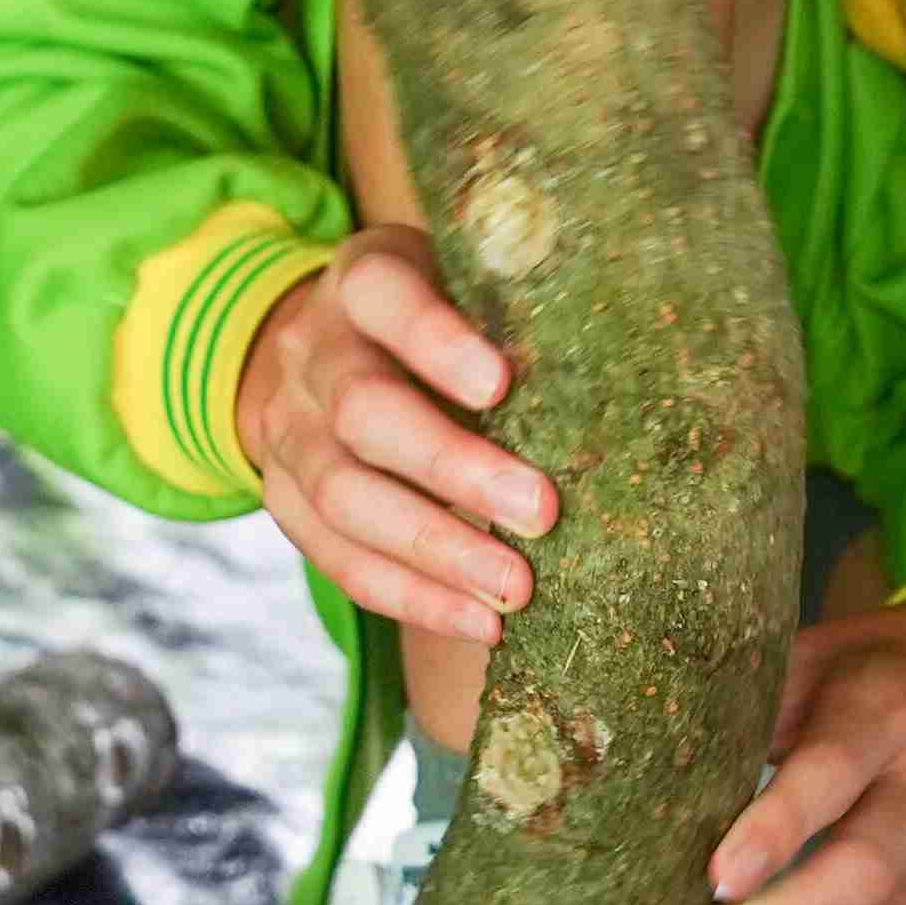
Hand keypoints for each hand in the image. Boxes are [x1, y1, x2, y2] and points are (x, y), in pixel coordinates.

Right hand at [233, 228, 547, 653]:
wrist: (319, 346)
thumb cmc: (437, 312)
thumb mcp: (466, 282)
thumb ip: (516, 311)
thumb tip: (620, 377)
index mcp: (361, 282)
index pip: (383, 296)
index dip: (434, 341)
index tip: (501, 385)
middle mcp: (312, 354)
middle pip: (365, 412)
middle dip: (453, 469)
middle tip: (540, 512)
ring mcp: (291, 431)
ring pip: (345, 497)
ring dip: (434, 550)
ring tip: (514, 590)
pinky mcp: (285, 499)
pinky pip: (338, 559)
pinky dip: (410, 597)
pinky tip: (478, 622)